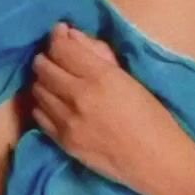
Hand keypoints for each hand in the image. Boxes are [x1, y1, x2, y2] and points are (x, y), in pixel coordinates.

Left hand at [29, 21, 175, 188]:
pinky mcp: (63, 142)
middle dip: (47, 57)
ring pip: (38, 90)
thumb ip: (98, 53)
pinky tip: (56, 103)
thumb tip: (70, 35)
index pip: (61, 48)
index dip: (57, 36)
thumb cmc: (153, 116)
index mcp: (101, 77)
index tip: (60, 32)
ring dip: (44, 80)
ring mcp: (68, 122)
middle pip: (43, 67)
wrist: (156, 161)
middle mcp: (79, 97)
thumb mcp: (130, 78)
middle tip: (57, 57)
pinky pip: (39, 115)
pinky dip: (43, 104)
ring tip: (56, 80)